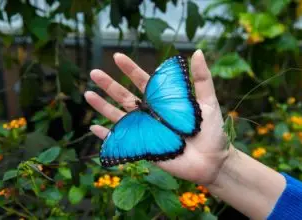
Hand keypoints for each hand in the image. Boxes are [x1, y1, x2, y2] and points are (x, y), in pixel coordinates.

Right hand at [84, 50, 228, 184]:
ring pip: (120, 116)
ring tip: (88, 94)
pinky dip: (107, 136)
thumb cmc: (212, 131)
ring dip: (103, 106)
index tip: (118, 56)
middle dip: (110, 85)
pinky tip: (93, 128)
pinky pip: (121, 141)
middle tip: (94, 73)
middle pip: (126, 97)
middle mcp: (152, 114)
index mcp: (164, 101)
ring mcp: (146, 131)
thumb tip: (197, 52)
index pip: (144, 82)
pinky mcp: (143, 148)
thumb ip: (202, 79)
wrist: (213, 161)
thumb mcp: (208, 102)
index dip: (131, 69)